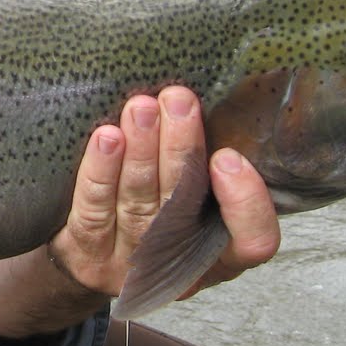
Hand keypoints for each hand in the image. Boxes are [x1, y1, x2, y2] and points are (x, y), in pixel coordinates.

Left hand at [0, 86, 280, 339]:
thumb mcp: (198, 190)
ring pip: (139, 201)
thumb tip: (220, 84)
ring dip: (141, 151)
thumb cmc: (160, 204)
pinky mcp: (90, 252)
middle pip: (185, 206)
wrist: (93, 250)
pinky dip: (100, 171)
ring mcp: (133, 261)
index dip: (246, 204)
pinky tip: (106, 138)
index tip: (228, 157)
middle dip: (181, 149)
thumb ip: (212, 158)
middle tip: (179, 100)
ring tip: (141, 107)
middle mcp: (182, 261)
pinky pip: (95, 209)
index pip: (254, 241)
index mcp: (223, 251)